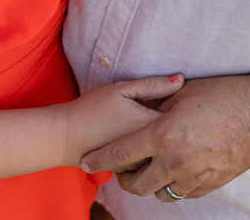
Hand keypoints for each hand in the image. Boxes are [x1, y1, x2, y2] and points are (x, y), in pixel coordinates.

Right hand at [62, 74, 184, 167]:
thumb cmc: (92, 110)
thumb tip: (181, 79)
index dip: (184, 108)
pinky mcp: (131, 171)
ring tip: (163, 129)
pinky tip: (144, 141)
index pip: (182, 118)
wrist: (65, 137)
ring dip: (166, 143)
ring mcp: (140, 163)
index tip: (181, 101)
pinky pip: (150, 164)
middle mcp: (148, 148)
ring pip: (164, 154)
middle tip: (174, 115)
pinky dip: (151, 153)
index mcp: (150, 125)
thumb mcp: (121, 90)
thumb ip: (153, 85)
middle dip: (177, 128)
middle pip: (176, 139)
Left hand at [80, 69, 249, 200]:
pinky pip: (182, 193)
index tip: (86, 161)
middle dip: (123, 178)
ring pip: (158, 192)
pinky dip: (174, 184)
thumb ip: (157, 104)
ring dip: (150, 182)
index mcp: (164, 134)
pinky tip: (176, 168)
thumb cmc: (224, 95)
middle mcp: (175, 161)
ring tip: (150, 166)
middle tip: (121, 167)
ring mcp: (194, 177)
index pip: (120, 154)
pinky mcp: (210, 184)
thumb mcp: (184, 93)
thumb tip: (139, 111)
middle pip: (135, 183)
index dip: (99, 159)